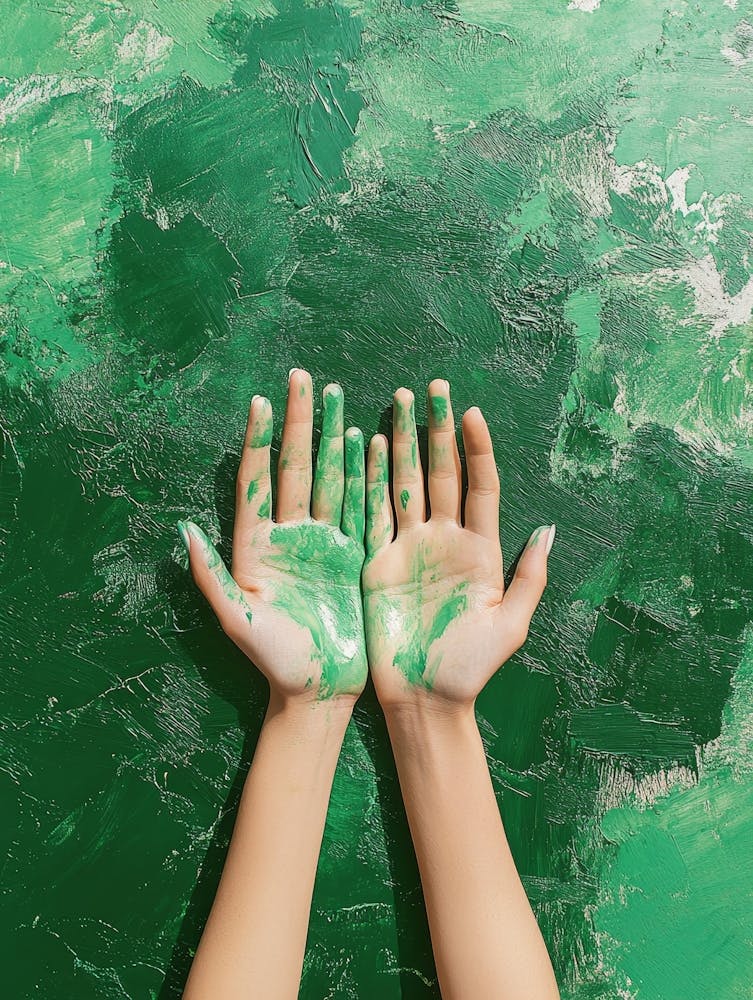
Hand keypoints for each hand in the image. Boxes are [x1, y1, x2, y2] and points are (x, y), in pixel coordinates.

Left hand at [178, 369, 367, 702]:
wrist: (318, 691)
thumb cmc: (274, 662)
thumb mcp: (238, 620)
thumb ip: (211, 575)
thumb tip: (183, 528)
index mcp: (257, 546)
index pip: (257, 481)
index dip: (259, 441)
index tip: (261, 400)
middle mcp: (290, 535)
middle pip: (295, 467)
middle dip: (299, 423)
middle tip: (303, 379)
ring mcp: (324, 542)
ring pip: (328, 477)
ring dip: (332, 437)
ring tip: (338, 397)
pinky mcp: (352, 555)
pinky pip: (359, 505)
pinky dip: (363, 473)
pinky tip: (368, 442)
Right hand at [362, 379, 553, 709]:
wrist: (424, 699)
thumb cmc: (470, 668)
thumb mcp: (509, 624)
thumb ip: (530, 577)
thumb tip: (550, 529)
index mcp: (480, 550)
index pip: (480, 486)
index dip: (478, 449)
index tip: (472, 412)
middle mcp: (444, 540)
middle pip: (442, 473)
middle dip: (437, 429)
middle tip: (432, 387)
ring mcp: (409, 547)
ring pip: (405, 483)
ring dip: (403, 443)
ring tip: (398, 401)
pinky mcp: (378, 561)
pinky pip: (373, 512)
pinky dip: (370, 479)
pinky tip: (369, 445)